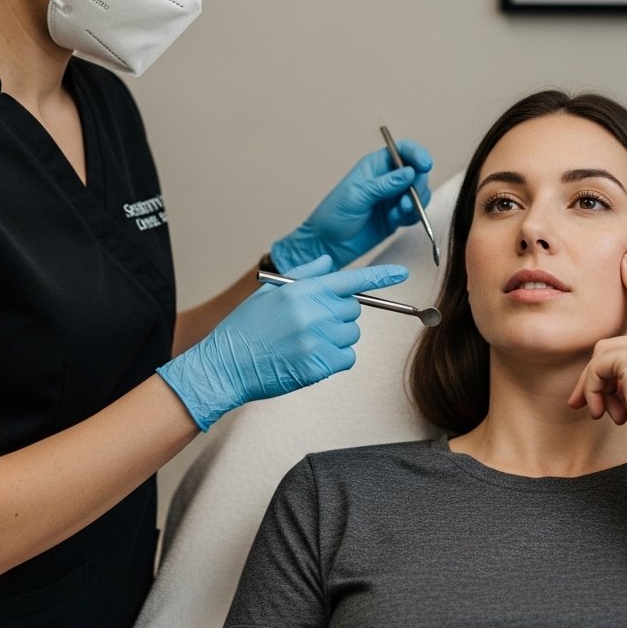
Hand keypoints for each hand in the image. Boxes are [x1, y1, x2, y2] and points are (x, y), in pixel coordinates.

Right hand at [158, 256, 408, 430]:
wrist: (225, 364)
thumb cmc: (244, 329)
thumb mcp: (270, 292)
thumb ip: (304, 275)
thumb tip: (328, 263)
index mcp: (302, 289)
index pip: (349, 279)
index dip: (380, 276)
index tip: (401, 274)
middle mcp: (313, 311)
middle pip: (353, 309)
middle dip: (339, 315)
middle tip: (312, 324)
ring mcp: (317, 338)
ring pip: (350, 335)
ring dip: (336, 338)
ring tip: (304, 342)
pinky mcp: (318, 364)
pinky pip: (346, 359)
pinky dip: (335, 360)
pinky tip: (309, 358)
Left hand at [270, 140, 432, 271]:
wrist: (328, 245)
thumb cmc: (334, 215)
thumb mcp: (357, 196)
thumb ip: (384, 184)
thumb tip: (410, 172)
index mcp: (375, 166)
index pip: (403, 150)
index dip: (417, 154)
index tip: (425, 165)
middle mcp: (387, 179)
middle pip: (417, 173)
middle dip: (417, 186)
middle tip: (406, 202)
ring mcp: (393, 198)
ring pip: (419, 193)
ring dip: (415, 204)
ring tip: (397, 214)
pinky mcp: (397, 216)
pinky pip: (416, 212)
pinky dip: (412, 217)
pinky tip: (395, 222)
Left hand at [567, 253, 626, 461]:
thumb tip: (591, 384)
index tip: (626, 259)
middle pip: (606, 345)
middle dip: (592, 378)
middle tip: (585, 406)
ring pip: (598, 358)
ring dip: (593, 389)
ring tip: (604, 414)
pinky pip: (596, 368)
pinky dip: (592, 391)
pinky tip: (604, 413)